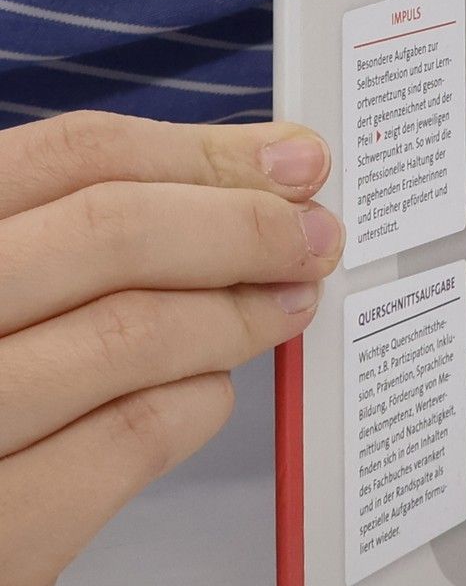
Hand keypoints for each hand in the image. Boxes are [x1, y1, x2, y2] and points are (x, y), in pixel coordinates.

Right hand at [0, 112, 341, 585]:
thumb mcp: (4, 299)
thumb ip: (82, 242)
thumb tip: (250, 180)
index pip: (69, 157)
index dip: (199, 151)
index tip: (292, 159)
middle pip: (110, 229)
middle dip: (242, 227)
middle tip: (316, 238)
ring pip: (132, 329)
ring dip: (238, 314)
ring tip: (289, 307)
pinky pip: (134, 433)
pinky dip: (199, 401)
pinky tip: (211, 391)